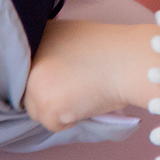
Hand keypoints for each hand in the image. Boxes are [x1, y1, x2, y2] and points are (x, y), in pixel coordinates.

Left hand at [23, 19, 159, 131]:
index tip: (63, 77)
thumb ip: (54, 51)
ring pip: (38, 110)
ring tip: (84, 93)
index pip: (28, 66)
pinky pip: (52, 124)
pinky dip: (70, 120)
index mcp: (39, 35)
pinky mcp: (45, 105)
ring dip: (59, 108)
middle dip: (52, 93)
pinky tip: (86, 102)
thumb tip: (50, 73)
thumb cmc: (113, 49)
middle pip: (29, 90)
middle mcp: (29, 58)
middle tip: (78, 86)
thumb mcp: (74, 37)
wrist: (130, 61)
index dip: (47, 75)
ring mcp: (34, 82)